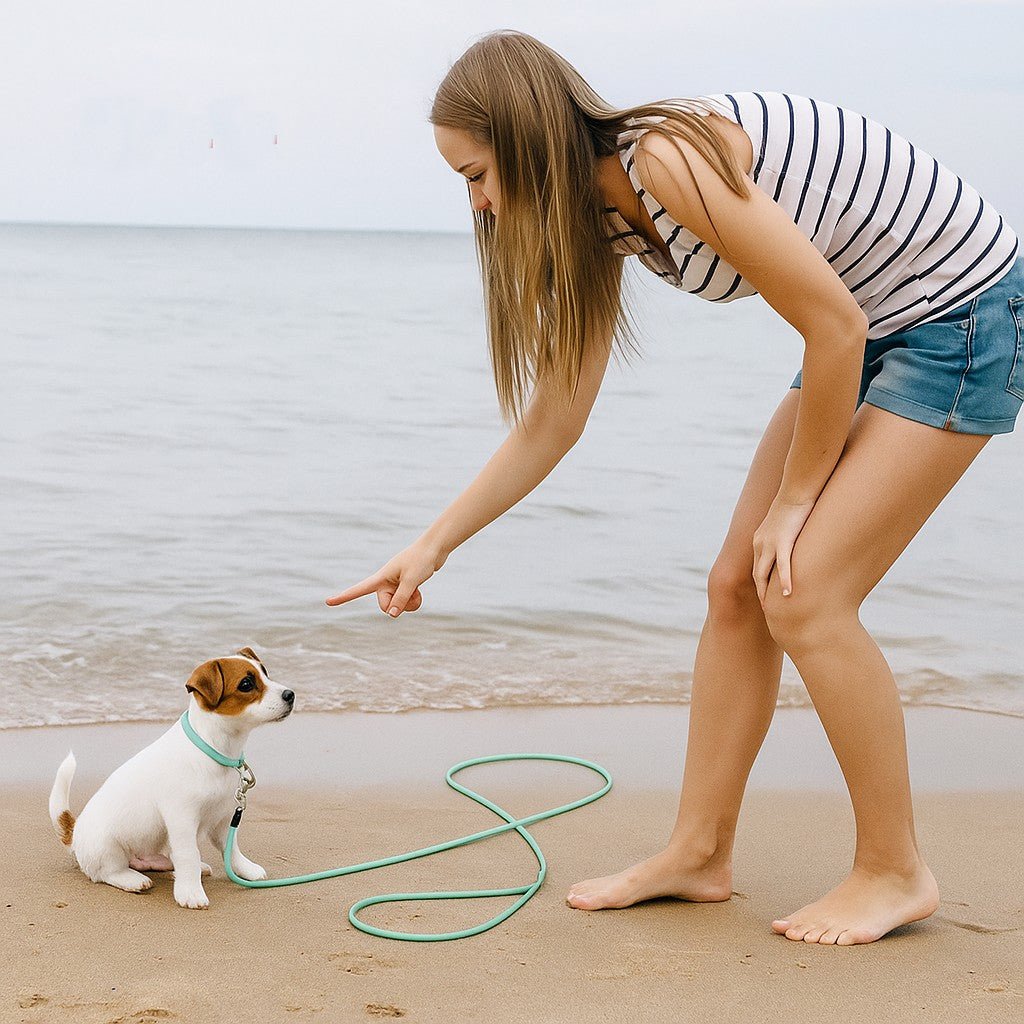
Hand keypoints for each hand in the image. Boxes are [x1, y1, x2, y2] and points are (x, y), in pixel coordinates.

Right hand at [325, 539, 445, 617]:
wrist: (435, 548)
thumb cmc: (421, 560)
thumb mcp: (411, 581)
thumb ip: (401, 599)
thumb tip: (392, 615)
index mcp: (381, 577)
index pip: (358, 589)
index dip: (343, 597)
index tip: (328, 602)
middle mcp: (386, 582)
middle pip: (386, 606)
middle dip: (399, 605)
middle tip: (410, 591)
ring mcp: (396, 585)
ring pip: (398, 606)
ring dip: (409, 603)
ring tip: (417, 590)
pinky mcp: (405, 586)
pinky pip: (406, 602)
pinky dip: (414, 600)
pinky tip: (419, 590)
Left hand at [751, 495, 816, 604]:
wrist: (797, 488)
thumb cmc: (796, 505)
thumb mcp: (787, 524)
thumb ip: (788, 538)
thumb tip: (795, 546)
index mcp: (759, 540)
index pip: (756, 568)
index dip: (760, 584)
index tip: (765, 599)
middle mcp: (759, 543)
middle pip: (756, 575)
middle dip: (760, 593)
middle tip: (766, 611)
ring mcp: (769, 542)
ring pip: (764, 574)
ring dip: (767, 593)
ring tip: (772, 610)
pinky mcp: (783, 540)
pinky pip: (782, 566)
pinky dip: (784, 581)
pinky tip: (787, 594)